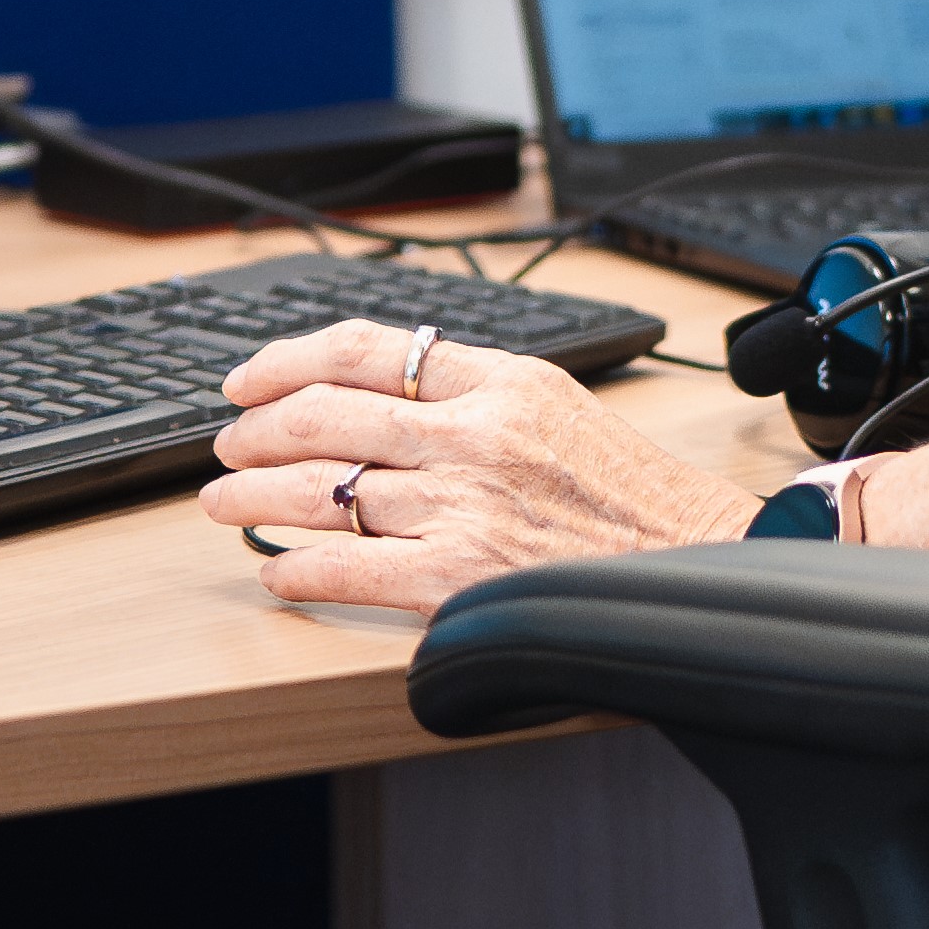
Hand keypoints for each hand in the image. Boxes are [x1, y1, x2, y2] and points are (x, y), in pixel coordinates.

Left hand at [200, 317, 758, 612]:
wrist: (705, 568)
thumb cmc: (638, 498)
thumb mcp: (565, 404)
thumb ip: (479, 388)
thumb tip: (387, 383)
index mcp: (501, 382)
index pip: (364, 349)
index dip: (286, 360)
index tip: (247, 379)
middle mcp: (475, 437)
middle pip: (323, 417)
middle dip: (253, 431)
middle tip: (222, 445)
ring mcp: (465, 507)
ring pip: (323, 492)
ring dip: (254, 497)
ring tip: (223, 502)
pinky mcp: (461, 579)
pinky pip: (350, 570)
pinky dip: (299, 570)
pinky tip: (278, 572)